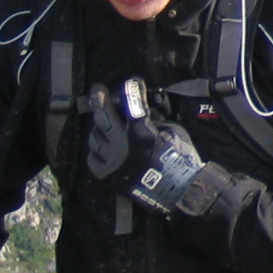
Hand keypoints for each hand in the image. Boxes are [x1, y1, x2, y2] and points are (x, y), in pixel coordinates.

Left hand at [86, 80, 210, 213]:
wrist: (175, 192)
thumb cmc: (179, 159)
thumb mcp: (174, 132)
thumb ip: (154, 121)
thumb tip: (142, 112)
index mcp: (140, 132)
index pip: (132, 104)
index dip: (131, 89)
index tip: (132, 81)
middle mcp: (120, 144)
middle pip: (102, 116)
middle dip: (99, 99)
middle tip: (97, 89)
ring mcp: (110, 159)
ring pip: (95, 136)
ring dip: (99, 126)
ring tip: (104, 122)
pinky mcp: (105, 174)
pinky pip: (93, 156)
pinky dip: (96, 149)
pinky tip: (102, 146)